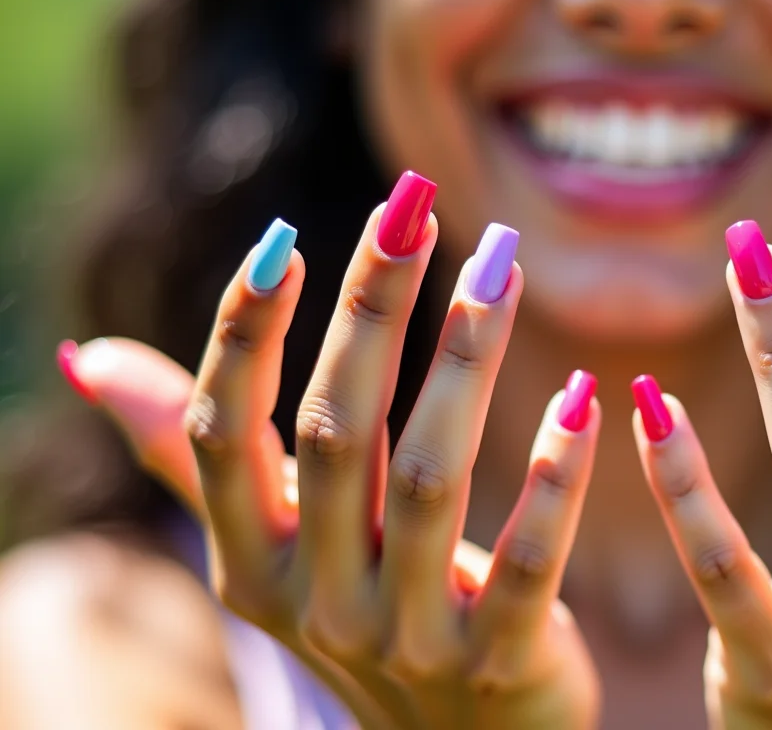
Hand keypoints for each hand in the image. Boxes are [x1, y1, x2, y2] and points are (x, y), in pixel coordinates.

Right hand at [63, 174, 600, 728]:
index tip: (283, 238)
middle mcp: (314, 599)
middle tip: (412, 206)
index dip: (243, 337)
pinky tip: (585, 400)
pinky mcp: (498, 659)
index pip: (224, 434)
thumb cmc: (359, 608)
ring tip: (501, 268)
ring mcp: (406, 636)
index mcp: (249, 561)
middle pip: (333, 433)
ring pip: (428, 480)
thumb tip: (92, 358)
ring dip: (465, 363)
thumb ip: (195, 456)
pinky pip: (526, 561)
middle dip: (370, 311)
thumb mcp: (269, 547)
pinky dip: (553, 479)